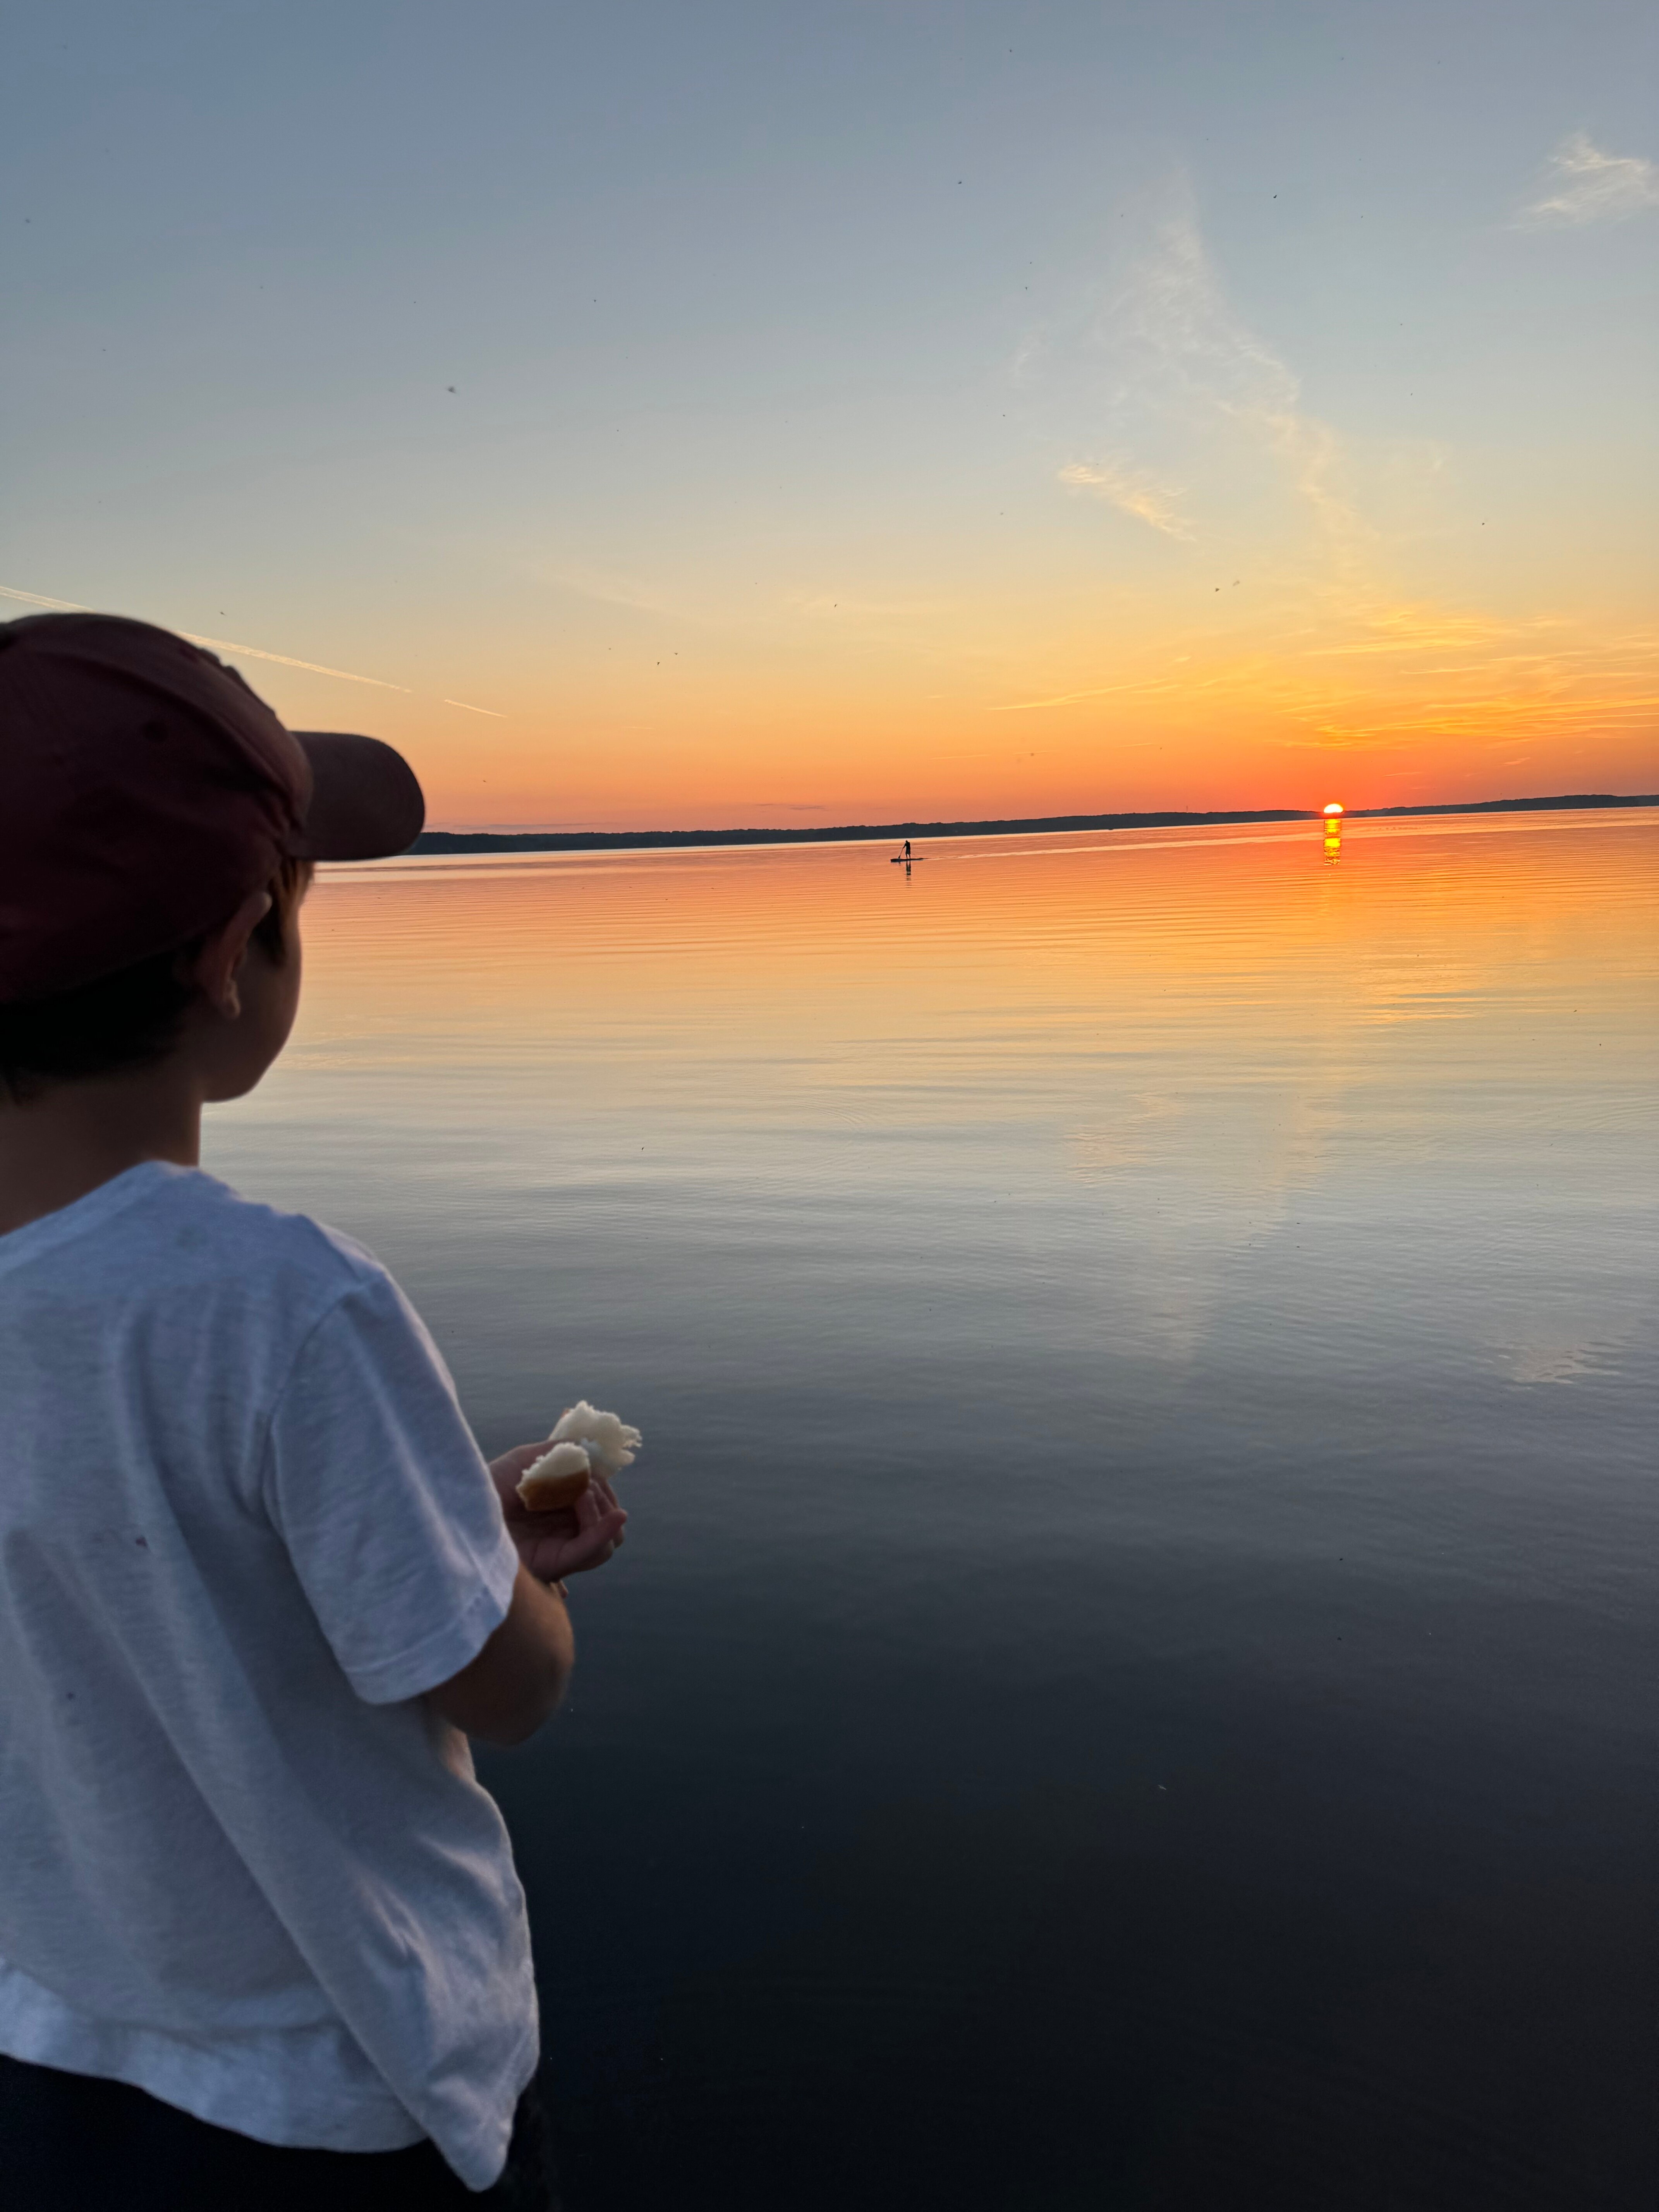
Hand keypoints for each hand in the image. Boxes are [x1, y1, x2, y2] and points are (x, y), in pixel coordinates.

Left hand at [487, 1443, 627, 1584]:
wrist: (463, 1507)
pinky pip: (591, 1553)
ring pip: (609, 1543)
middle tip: (586, 1481)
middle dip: (605, 1497)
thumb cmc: (489, 1485)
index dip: (604, 1485)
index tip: (591, 1467)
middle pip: (612, 1524)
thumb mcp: (527, 1460)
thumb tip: (591, 1450)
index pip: (603, 1503)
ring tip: (582, 1493)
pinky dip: (605, 1533)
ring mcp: (562, 1549)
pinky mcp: (555, 1563)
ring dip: (604, 1511)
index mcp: (563, 1510)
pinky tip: (615, 1516)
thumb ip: (560, 1453)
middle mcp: (566, 1532)